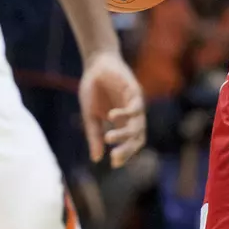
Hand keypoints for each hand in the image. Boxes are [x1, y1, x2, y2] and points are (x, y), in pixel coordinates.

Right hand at [78, 49, 145, 167]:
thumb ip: (95, 136)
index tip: (114, 164)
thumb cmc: (94, 90)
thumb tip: (96, 159)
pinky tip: (111, 116)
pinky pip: (135, 106)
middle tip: (114, 157)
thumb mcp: (90, 116)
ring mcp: (136, 104)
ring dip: (124, 134)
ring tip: (108, 138)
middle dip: (127, 149)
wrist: (96, 64)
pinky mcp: (135, 91)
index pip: (131, 144)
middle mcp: (133, 116)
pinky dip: (125, 113)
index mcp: (124, 124)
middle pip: (137, 138)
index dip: (126, 154)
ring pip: (137, 125)